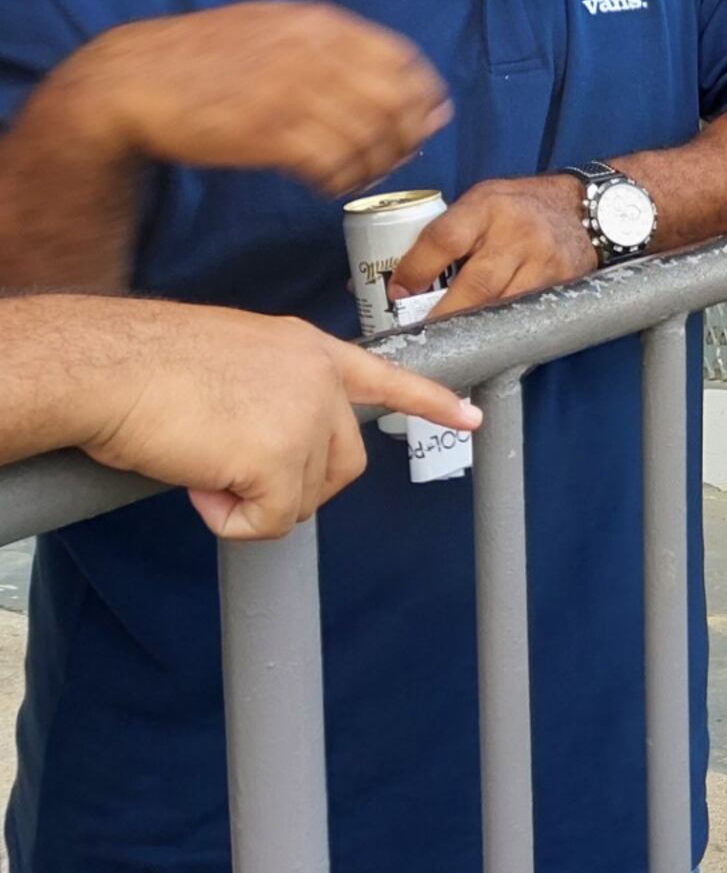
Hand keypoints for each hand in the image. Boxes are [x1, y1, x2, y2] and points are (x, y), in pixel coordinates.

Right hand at [56, 1, 449, 195]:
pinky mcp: (267, 134)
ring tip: (358, 173)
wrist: (136, 78)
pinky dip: (339, 180)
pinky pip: (330, 164)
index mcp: (319, 24)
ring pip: (367, 138)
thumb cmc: (211, 55)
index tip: (427, 116)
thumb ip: (333, 44)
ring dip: (373, 164)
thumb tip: (397, 78)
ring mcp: (290, 94)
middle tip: (398, 154)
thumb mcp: (276, 26)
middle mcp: (313, 55)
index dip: (423, 94)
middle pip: (395, 102)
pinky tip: (328, 183)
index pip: (403, 59)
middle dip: (407, 135)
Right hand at [80, 304, 479, 538]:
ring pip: (303, 498)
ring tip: (200, 460)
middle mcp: (320, 379)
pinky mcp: (280, 458)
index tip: (472, 419)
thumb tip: (263, 444)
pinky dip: (231, 520)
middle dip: (295, 486)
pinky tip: (198, 481)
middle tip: (231, 474)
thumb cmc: (144, 364)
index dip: (430, 402)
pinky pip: (270, 523)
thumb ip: (270, 392)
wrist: (108, 366)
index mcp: (308, 349)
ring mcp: (306, 416)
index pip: (386, 377)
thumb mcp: (232, 361)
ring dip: (251, 500)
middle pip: (342, 464)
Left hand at [391, 174, 593, 315]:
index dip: (416, 269)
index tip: (398, 293)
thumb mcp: (480, 202)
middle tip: (422, 330)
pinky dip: (504, 327)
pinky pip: (526, 313)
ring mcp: (543, 259)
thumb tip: (396, 280)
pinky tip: (489, 335)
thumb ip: (445, 233)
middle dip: (444, 313)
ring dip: (473, 326)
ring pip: (502, 305)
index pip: (444, 239)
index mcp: (487, 207)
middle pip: (475, 284)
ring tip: (451, 340)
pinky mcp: (562, 281)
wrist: (580, 208)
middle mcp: (516, 233)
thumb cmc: (518, 207)